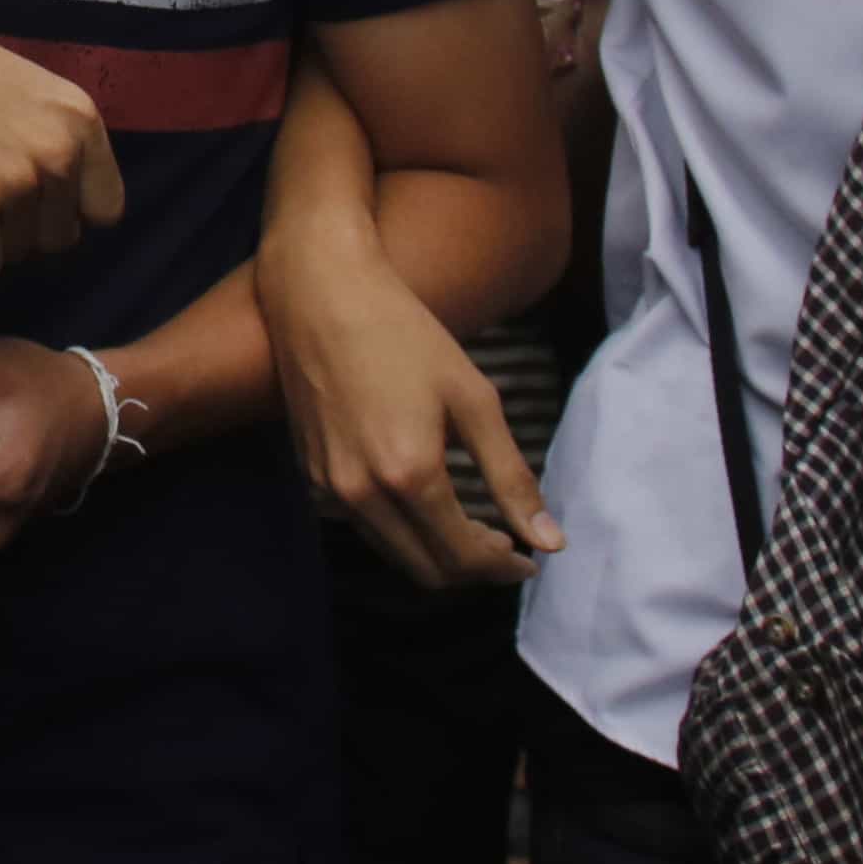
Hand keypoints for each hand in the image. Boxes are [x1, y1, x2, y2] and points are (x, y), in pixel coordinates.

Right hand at [0, 0, 121, 279]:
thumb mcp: (27, 91)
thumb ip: (55, 141)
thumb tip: (66, 212)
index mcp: (79, 118)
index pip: (104, 210)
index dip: (63, 210)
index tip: (27, 196)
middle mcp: (58, 150)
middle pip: (58, 240)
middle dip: (21, 227)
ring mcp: (14, 180)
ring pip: (17, 255)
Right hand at [262, 227, 556, 587]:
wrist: (320, 292)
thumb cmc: (403, 334)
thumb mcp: (472, 398)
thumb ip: (511, 477)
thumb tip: (550, 541)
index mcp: (408, 474)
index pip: (464, 557)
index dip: (504, 568)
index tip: (532, 557)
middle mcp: (362, 493)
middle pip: (427, 571)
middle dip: (474, 569)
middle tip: (508, 544)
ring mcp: (329, 486)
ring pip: (394, 554)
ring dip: (437, 555)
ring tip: (472, 526)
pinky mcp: (311, 472)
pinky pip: (365, 526)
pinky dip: (402, 532)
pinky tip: (425, 500)